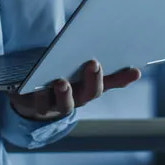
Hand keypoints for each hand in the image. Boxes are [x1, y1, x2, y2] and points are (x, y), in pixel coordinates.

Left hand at [5, 60, 141, 123]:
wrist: (29, 95)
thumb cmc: (59, 77)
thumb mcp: (78, 71)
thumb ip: (98, 67)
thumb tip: (127, 59)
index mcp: (88, 88)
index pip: (109, 82)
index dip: (122, 78)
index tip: (135, 70)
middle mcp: (76, 99)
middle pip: (89, 94)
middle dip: (93, 80)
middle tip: (93, 63)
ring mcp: (57, 105)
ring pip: (64, 104)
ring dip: (65, 93)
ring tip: (62, 82)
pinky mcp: (36, 106)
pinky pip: (39, 105)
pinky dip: (39, 97)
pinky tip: (38, 87)